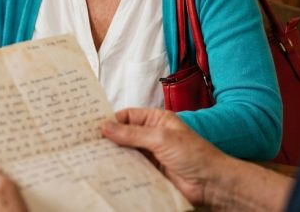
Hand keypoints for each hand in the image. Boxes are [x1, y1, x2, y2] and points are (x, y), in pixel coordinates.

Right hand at [101, 108, 228, 205]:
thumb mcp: (161, 138)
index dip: (111, 121)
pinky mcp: (150, 172)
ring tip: (92, 158)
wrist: (211, 184)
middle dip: (108, 139)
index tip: (92, 128)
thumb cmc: (194, 154)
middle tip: (87, 143)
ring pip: (125, 153)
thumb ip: (132, 133)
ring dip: (112, 156)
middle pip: (124, 135)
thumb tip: (106, 126)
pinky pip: (131, 169)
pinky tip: (108, 171)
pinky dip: (120, 170)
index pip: (128, 116)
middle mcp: (152, 135)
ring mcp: (151, 155)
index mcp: (157, 120)